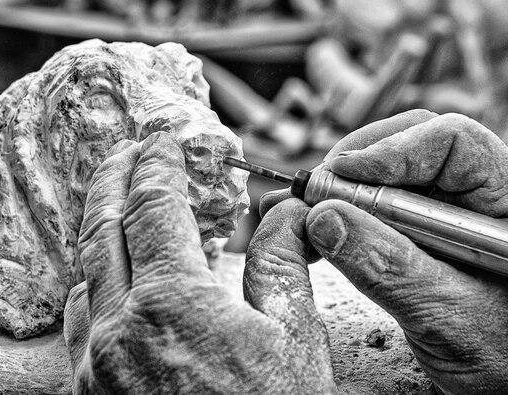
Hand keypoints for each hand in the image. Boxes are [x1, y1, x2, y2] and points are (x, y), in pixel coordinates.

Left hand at [63, 132, 335, 393]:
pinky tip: (112, 277)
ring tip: (119, 205)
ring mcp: (95, 362)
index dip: (157, 164)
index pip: (152, 205)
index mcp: (171, 303)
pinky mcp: (89, 390)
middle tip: (127, 151)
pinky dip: (93, 281)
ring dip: (99, 229)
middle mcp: (118, 326)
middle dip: (112, 177)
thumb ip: (284, 264)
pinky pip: (77, 318)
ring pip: (84, 272)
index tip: (163, 140)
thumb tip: (287, 213)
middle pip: (101, 226)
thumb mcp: (296, 340)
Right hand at [267, 110, 507, 393]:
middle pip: (410, 145)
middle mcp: (474, 197)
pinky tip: (314, 230)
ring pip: (386, 178)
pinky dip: (339, 215)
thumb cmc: (504, 355)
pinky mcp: (417, 233)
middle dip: (354, 167)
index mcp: (506, 201)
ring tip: (301, 212)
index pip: (451, 142)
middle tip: (312, 195)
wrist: (505, 380)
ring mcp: (443, 214)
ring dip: (338, 192)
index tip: (342, 175)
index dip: (391, 149)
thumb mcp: (449, 314)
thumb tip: (324, 220)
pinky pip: (374, 210)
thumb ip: (389, 268)